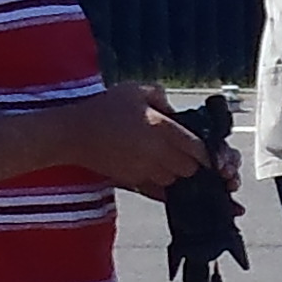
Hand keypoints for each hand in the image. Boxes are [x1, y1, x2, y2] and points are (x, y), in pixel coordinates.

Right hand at [81, 88, 216, 194]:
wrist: (72, 133)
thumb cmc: (103, 108)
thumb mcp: (133, 90)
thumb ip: (159, 95)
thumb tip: (174, 110)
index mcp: (160, 127)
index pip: (197, 147)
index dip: (207, 152)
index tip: (209, 150)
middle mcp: (155, 152)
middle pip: (190, 168)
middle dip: (195, 165)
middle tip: (191, 157)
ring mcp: (143, 169)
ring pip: (175, 181)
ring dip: (179, 175)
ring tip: (175, 165)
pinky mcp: (132, 180)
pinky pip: (158, 192)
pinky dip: (166, 188)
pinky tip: (163, 177)